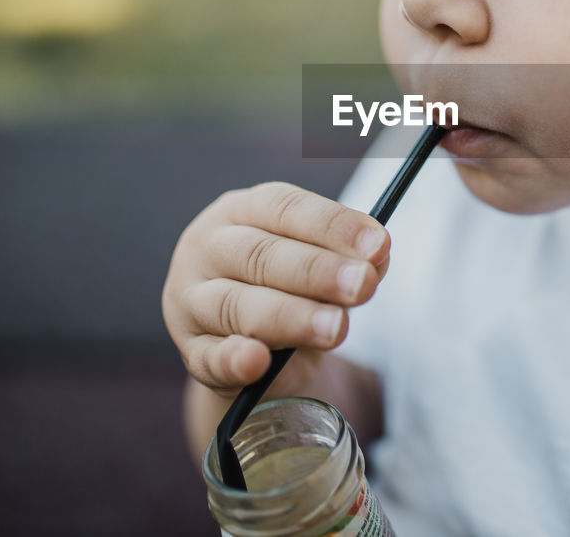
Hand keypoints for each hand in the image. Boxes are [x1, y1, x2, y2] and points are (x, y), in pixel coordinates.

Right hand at [162, 182, 389, 398]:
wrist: (252, 344)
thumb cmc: (290, 287)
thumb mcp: (320, 265)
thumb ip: (349, 260)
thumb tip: (378, 258)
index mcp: (242, 210)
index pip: (285, 208)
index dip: (333, 225)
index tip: (378, 245)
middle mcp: (208, 247)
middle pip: (261, 254)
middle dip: (318, 271)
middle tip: (363, 285)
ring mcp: (191, 300)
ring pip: (237, 304)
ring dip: (291, 316)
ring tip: (336, 328)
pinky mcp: (190, 351)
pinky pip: (209, 357)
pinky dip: (233, 359)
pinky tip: (256, 361)